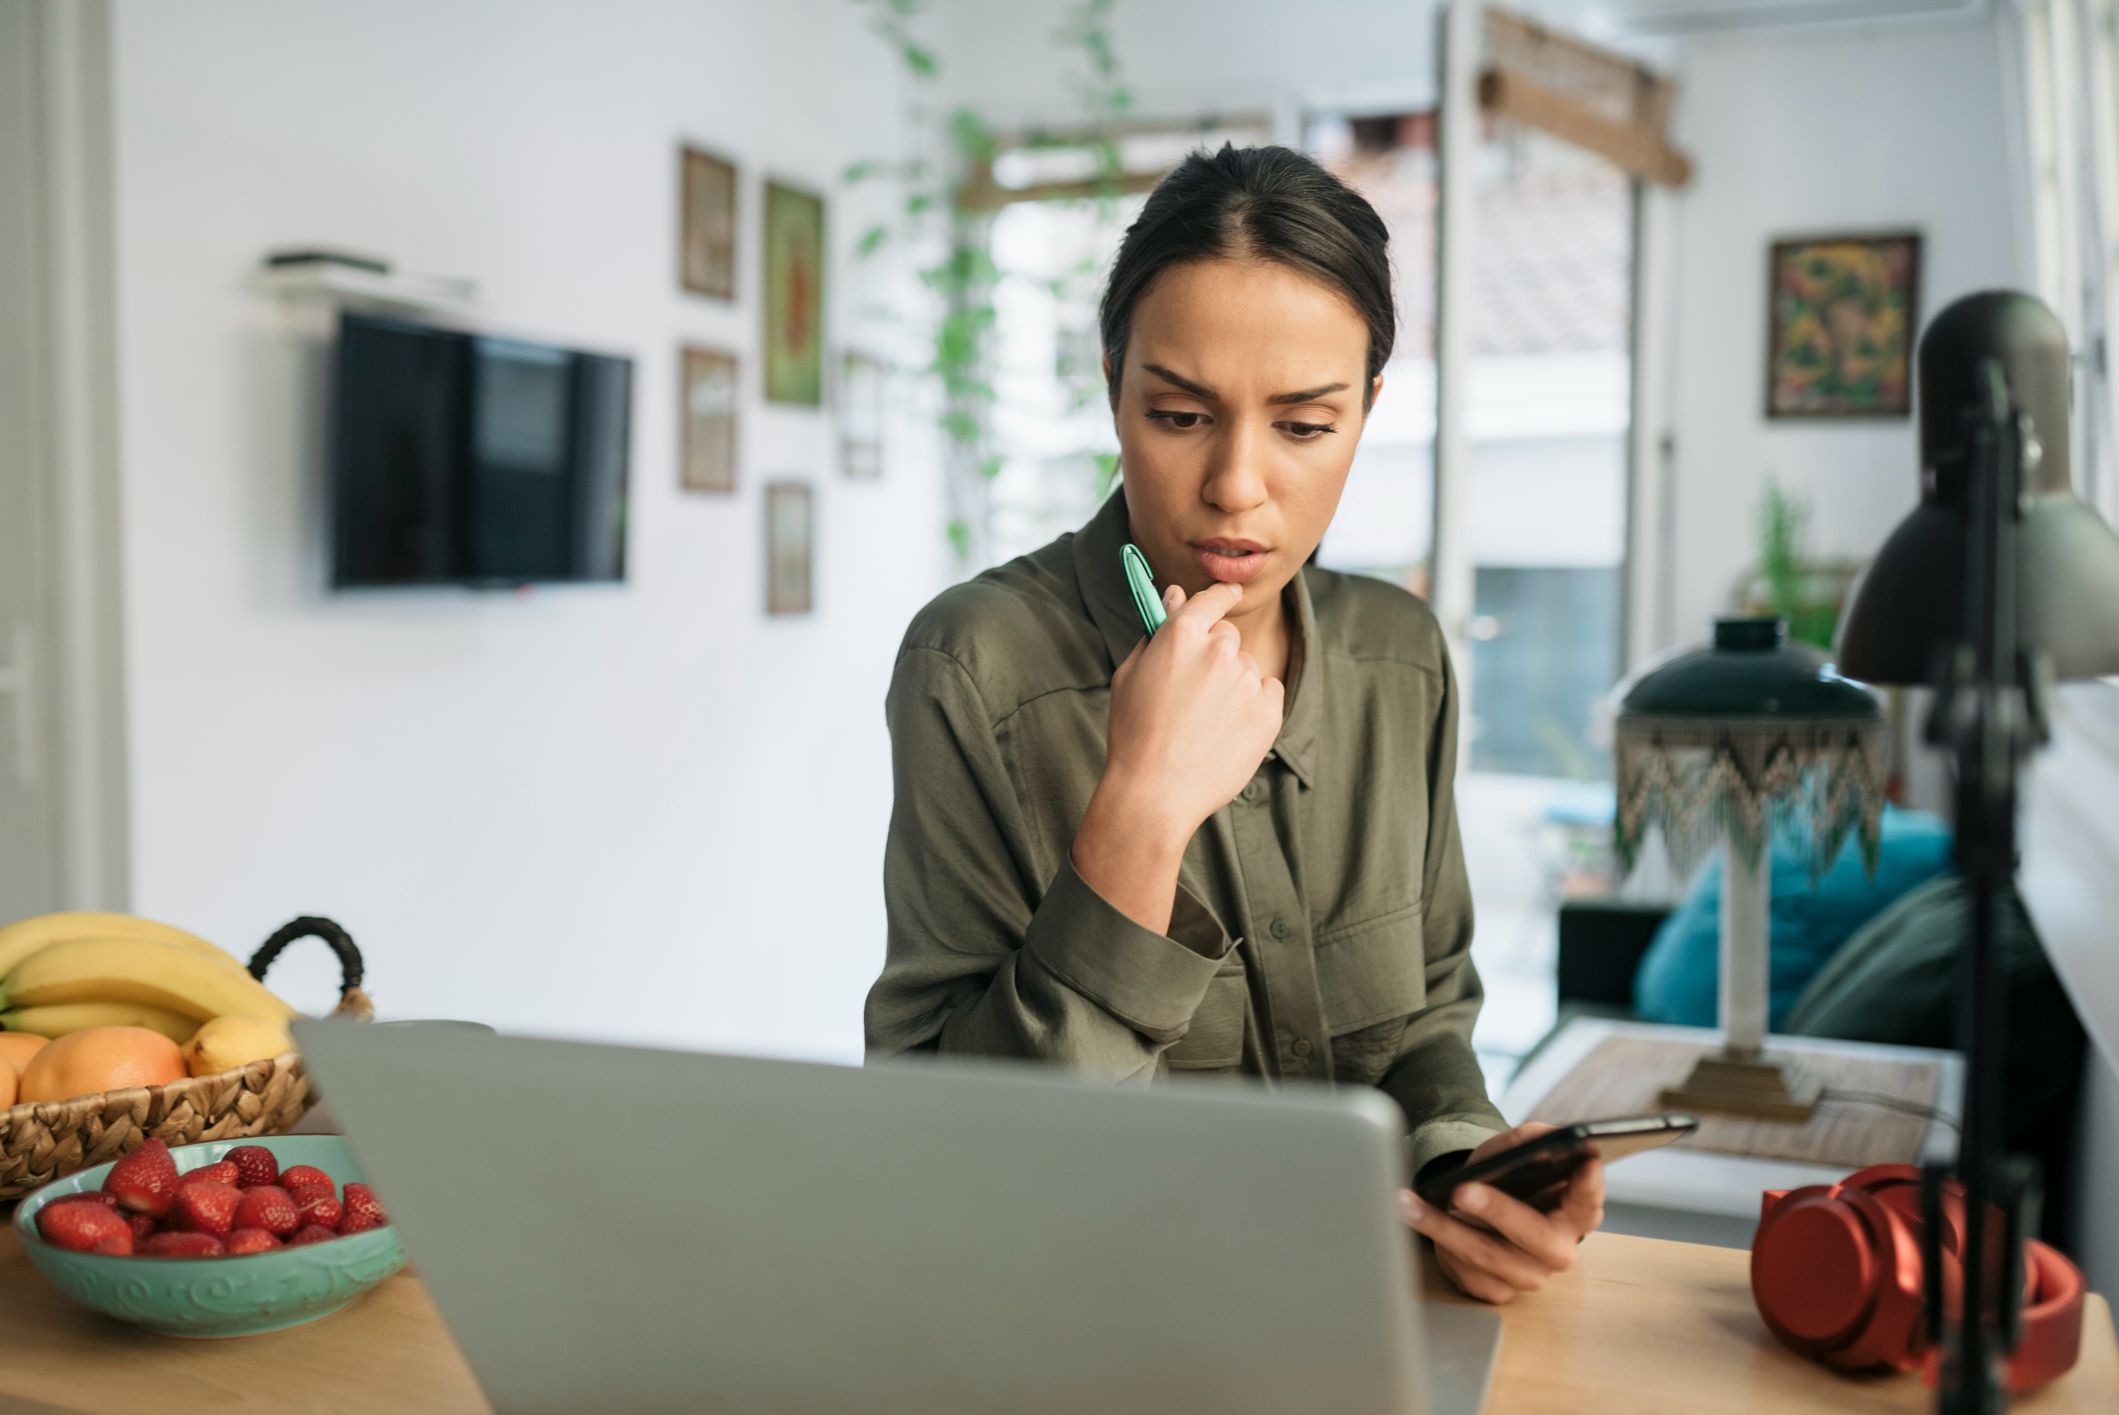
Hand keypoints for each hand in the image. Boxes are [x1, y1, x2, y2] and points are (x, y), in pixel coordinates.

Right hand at [1101, 581, 1283, 835]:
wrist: (1156, 792)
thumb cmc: (1134, 734)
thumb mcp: (1131, 675)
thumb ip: (1157, 631)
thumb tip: (1176, 597)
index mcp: (1182, 634)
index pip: (1212, 599)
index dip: (1221, 595)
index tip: (1229, 595)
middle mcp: (1219, 650)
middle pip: (1228, 636)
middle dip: (1216, 653)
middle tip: (1195, 691)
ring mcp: (1247, 680)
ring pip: (1248, 669)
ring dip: (1233, 684)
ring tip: (1205, 723)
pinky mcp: (1268, 711)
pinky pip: (1269, 693)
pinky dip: (1254, 706)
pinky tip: (1227, 731)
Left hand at [1399, 1122, 1606, 1304]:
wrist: (1483, 1210)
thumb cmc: (1509, 1179)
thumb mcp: (1516, 1153)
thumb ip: (1531, 1141)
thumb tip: (1535, 1139)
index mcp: (1577, 1213)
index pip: (1589, 1200)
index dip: (1589, 1185)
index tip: (1584, 1162)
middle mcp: (1558, 1250)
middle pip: (1534, 1235)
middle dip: (1496, 1210)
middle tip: (1462, 1190)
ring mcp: (1530, 1275)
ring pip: (1487, 1255)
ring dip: (1443, 1228)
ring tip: (1411, 1203)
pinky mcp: (1498, 1291)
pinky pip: (1467, 1274)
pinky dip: (1439, 1247)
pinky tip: (1419, 1223)